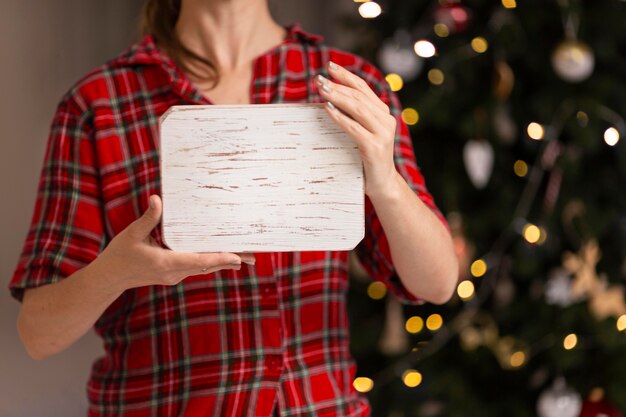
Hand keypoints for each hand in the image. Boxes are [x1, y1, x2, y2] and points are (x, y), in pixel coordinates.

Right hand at [92, 195, 254, 291]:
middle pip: (207, 266)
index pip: (199, 261)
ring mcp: (174, 276)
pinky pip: (196, 268)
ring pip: (204, 269)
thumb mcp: (133, 234)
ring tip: (244, 257)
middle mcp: (174, 273)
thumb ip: (148, 218)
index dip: (220, 259)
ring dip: (222, 262)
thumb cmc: (119, 255)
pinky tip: (221, 257)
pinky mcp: (173, 275)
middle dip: (229, 261)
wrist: (109, 279)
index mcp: (167, 263)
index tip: (238, 258)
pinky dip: (210, 262)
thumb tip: (157, 200)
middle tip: (253, 257)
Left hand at [316, 61, 399, 197]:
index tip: (330, 66)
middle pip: (359, 96)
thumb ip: (355, 117)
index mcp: (383, 114)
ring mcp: (382, 133)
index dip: (347, 76)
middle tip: (319, 79)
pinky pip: (353, 127)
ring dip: (337, 97)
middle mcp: (386, 120)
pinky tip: (327, 109)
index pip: (363, 89)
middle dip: (337, 85)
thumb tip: (329, 100)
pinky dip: (339, 117)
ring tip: (321, 89)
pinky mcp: (374, 147)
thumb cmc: (367, 159)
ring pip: (357, 109)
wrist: (383, 184)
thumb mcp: (363, 133)